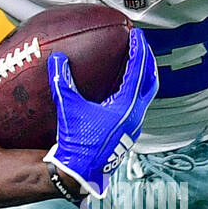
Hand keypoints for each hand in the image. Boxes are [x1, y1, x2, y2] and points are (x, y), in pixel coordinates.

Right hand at [44, 27, 158, 196]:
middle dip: (148, 62)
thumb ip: (63, 82)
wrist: (80, 173)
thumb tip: (57, 59)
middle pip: (150, 82)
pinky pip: (138, 106)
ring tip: (137, 65)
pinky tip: (123, 91)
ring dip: (144, 78)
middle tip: (142, 46)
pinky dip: (136, 92)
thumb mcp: (69, 108)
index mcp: (126, 107)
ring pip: (146, 96)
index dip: (138, 50)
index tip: (137, 35)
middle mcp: (135, 116)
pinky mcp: (127, 134)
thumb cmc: (78, 143)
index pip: (138, 71)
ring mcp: (133, 127)